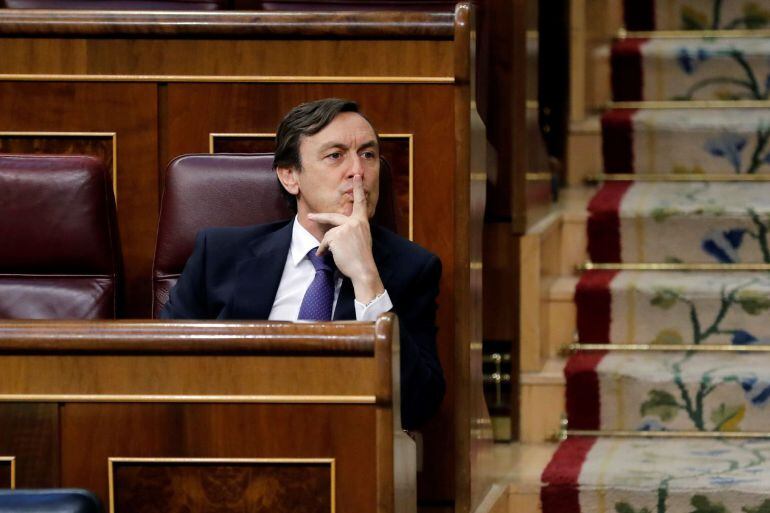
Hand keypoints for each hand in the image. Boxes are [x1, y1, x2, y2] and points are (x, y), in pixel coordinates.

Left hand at [307, 175, 384, 303]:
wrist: (364, 270)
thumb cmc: (362, 258)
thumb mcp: (361, 239)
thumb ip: (352, 230)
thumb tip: (336, 233)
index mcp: (362, 222)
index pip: (361, 202)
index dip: (358, 188)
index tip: (358, 175)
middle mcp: (354, 222)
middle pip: (332, 217)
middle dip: (319, 218)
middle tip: (309, 217)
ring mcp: (345, 228)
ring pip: (329, 234)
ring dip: (326, 246)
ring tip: (329, 254)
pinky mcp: (337, 236)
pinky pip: (325, 242)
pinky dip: (324, 250)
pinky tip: (326, 256)